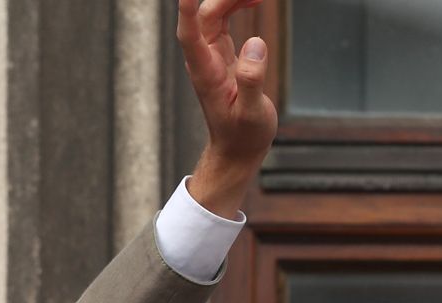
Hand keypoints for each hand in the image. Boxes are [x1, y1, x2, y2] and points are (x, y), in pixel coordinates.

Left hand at [178, 0, 277, 216]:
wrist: (236, 148)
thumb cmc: (243, 135)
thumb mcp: (252, 113)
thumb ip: (252, 80)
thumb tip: (254, 44)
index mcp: (205, 73)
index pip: (189, 35)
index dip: (186, 11)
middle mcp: (203, 61)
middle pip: (205, 16)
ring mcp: (210, 56)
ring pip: (213, 15)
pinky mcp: (221, 55)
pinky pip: (223, 21)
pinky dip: (236, 6)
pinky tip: (254, 2)